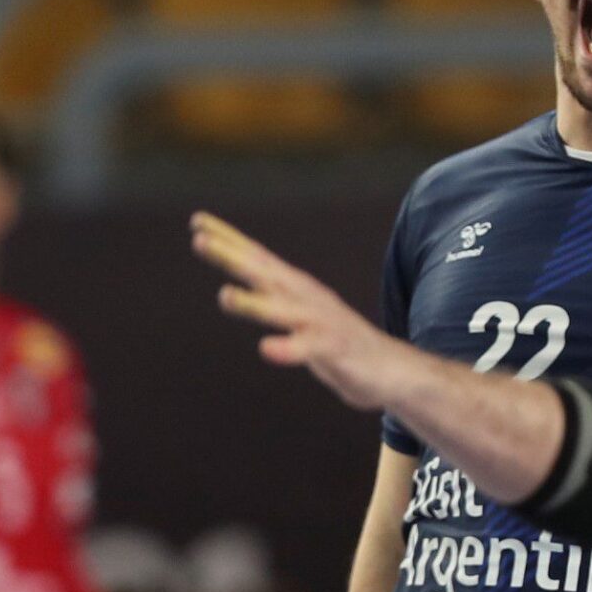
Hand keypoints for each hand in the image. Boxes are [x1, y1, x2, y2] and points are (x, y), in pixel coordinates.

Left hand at [192, 213, 417, 410]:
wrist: (394, 370)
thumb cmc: (340, 344)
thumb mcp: (300, 316)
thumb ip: (270, 302)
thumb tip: (228, 291)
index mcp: (296, 290)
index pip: (258, 259)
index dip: (228, 240)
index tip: (197, 221)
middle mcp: (307, 299)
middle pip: (265, 274)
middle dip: (233, 257)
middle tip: (200, 241)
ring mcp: (321, 323)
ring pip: (284, 310)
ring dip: (255, 303)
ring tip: (225, 296)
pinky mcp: (335, 351)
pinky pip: (309, 349)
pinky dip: (289, 348)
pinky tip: (268, 349)